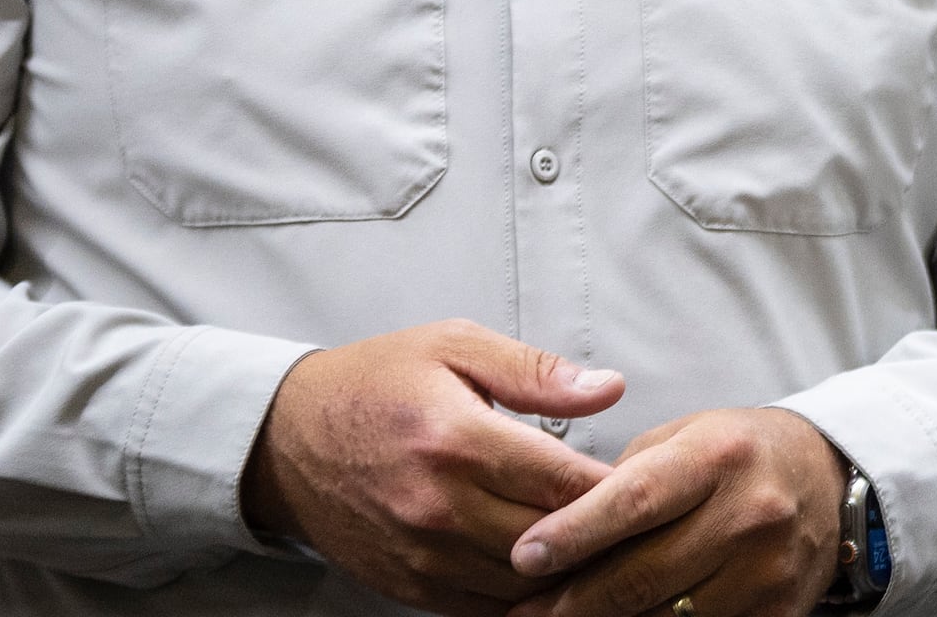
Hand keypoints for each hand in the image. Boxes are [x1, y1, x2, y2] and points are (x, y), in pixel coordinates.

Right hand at [238, 320, 626, 616]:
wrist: (286, 440)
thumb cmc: (376, 382)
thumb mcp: (454, 346)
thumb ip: (536, 372)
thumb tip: (608, 387)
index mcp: (457, 439)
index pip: (563, 482)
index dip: (618, 488)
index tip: (650, 483)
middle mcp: (440, 507)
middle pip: (552, 541)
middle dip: (603, 535)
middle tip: (643, 522)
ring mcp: (423, 555)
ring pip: (524, 583)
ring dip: (568, 571)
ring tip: (605, 549)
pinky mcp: (410, 586)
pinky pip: (485, 607)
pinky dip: (524, 595)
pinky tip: (551, 574)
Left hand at [504, 407, 845, 616]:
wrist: (826, 479)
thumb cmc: (736, 455)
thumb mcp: (684, 439)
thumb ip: (623, 480)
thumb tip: (551, 530)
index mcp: (718, 457)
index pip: (635, 500)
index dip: (574, 533)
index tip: (524, 556)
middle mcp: (749, 514)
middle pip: (640, 575)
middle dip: (570, 601)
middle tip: (523, 612)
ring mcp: (767, 572)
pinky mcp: (779, 614)